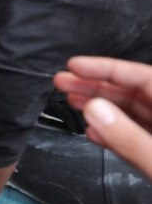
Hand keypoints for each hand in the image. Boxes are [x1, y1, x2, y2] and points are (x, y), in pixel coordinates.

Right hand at [54, 56, 151, 178]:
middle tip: (61, 81)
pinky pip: (132, 137)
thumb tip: (94, 109)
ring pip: (129, 114)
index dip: (106, 68)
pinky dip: (110, 133)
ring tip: (69, 100)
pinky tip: (90, 131)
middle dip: (94, 86)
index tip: (75, 66)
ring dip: (98, 108)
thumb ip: (127, 137)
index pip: (141, 77)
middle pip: (131, 94)